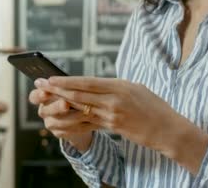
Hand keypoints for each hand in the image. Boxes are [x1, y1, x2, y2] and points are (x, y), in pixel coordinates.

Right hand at [28, 86, 97, 151]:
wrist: (81, 113)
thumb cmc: (75, 94)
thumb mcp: (71, 88)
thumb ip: (66, 86)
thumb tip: (63, 81)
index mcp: (42, 96)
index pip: (34, 96)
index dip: (39, 95)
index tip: (45, 92)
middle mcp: (43, 110)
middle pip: (45, 110)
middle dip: (57, 107)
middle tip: (66, 104)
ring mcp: (50, 122)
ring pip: (58, 122)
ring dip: (74, 117)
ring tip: (88, 112)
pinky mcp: (58, 132)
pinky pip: (68, 131)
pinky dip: (81, 126)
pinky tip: (92, 122)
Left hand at [35, 76, 207, 173]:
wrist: (167, 129)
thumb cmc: (154, 105)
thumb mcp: (135, 88)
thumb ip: (114, 85)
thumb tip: (94, 84)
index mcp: (120, 86)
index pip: (87, 82)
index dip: (66, 81)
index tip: (50, 77)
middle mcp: (114, 100)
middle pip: (79, 95)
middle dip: (57, 90)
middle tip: (40, 86)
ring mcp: (112, 116)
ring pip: (80, 110)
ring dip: (60, 106)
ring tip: (44, 102)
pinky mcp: (112, 128)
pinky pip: (87, 125)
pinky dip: (72, 122)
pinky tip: (60, 120)